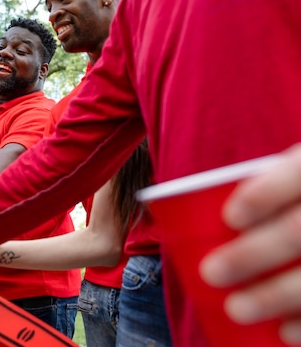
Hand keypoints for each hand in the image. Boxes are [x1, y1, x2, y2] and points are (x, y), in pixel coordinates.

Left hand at [200, 144, 300, 343]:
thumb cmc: (300, 198)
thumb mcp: (295, 179)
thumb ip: (270, 195)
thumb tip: (219, 228)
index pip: (298, 173)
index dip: (266, 195)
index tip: (230, 218)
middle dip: (255, 254)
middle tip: (211, 272)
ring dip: (279, 295)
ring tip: (236, 309)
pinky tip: (285, 332)